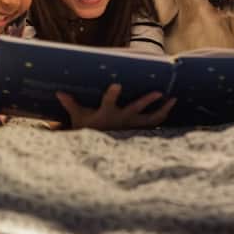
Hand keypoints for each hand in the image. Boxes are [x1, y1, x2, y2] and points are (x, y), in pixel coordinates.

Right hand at [56, 84, 175, 130]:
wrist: (97, 149)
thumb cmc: (86, 128)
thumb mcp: (77, 118)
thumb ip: (71, 104)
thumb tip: (59, 92)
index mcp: (105, 115)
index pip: (108, 103)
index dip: (112, 95)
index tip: (117, 84)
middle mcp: (121, 121)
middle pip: (136, 111)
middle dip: (147, 101)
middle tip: (159, 92)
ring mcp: (131, 126)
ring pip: (151, 120)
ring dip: (163, 110)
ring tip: (174, 99)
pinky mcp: (138, 130)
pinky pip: (154, 125)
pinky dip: (163, 117)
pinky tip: (172, 107)